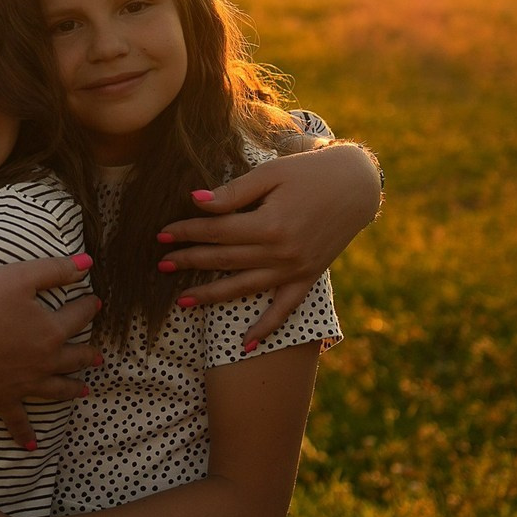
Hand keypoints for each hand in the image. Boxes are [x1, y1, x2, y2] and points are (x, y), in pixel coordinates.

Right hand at [0, 257, 99, 446]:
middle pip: (74, 357)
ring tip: (85, 389)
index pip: (78, 316)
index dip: (88, 305)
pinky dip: (25, 435)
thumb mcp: (19, 276)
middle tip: (98, 353)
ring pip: (56, 389)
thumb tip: (87, 263)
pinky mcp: (0, 398)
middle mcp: (43, 362)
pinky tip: (31, 447)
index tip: (94, 301)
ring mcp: (23, 384)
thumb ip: (55, 269)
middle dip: (88, 352)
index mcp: (51, 331)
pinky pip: (17, 421)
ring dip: (73, 388)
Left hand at [157, 142, 380, 346]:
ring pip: (245, 287)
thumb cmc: (308, 172)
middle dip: (190, 261)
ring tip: (182, 302)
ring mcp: (296, 269)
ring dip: (212, 296)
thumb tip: (195, 200)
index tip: (161, 234)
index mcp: (270, 225)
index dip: (187, 232)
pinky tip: (245, 344)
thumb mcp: (269, 174)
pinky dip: (266, 327)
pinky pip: (284, 308)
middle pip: (225, 259)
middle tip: (161, 264)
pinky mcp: (308, 277)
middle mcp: (281, 253)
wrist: (356, 185)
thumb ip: (233, 193)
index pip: (216, 231)